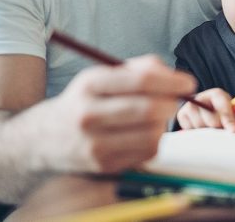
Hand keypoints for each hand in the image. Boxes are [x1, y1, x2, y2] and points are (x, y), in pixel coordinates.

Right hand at [45, 55, 197, 173]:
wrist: (46, 137)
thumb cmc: (86, 100)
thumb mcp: (103, 75)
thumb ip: (140, 68)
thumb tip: (174, 75)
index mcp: (90, 85)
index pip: (141, 81)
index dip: (171, 81)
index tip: (189, 83)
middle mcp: (89, 115)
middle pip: (148, 110)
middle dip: (171, 104)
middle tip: (175, 101)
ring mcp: (95, 144)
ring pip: (152, 134)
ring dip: (162, 124)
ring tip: (154, 118)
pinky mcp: (104, 166)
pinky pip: (147, 152)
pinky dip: (153, 141)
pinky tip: (141, 134)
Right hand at [176, 88, 234, 131]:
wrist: (201, 105)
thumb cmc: (218, 108)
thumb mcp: (230, 109)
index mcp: (217, 94)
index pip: (223, 108)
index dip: (229, 120)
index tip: (233, 130)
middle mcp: (202, 97)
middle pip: (212, 120)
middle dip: (218, 127)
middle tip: (220, 128)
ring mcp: (190, 105)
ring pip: (201, 127)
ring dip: (207, 130)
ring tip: (209, 126)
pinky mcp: (181, 114)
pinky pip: (190, 130)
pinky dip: (196, 132)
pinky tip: (200, 126)